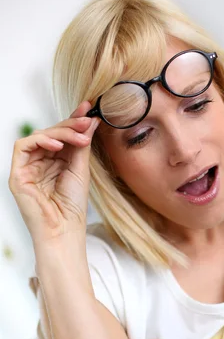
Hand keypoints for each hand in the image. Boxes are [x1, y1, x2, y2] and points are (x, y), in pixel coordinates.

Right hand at [8, 101, 99, 245]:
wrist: (64, 229)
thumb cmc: (73, 205)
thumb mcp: (81, 169)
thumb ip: (82, 145)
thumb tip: (90, 120)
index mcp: (56, 162)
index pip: (62, 136)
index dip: (73, 121)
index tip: (88, 108)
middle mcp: (40, 162)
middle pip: (51, 133)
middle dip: (70, 124)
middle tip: (87, 121)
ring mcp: (28, 167)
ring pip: (39, 136)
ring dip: (60, 132)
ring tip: (79, 137)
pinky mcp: (17, 173)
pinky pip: (23, 146)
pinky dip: (41, 140)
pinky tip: (58, 145)